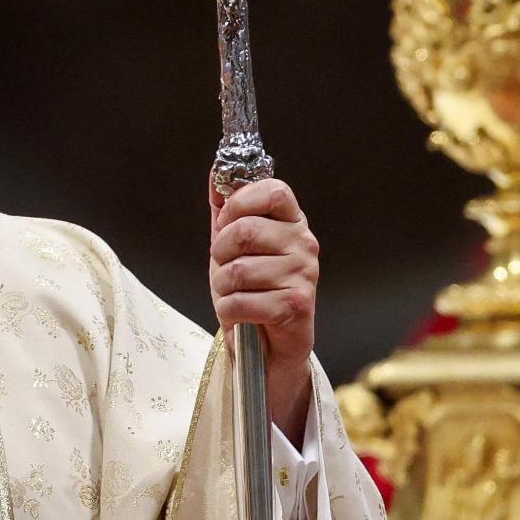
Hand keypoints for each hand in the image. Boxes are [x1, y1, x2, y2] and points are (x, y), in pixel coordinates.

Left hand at [208, 177, 317, 433]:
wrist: (268, 347)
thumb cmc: (251, 291)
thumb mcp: (232, 247)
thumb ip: (225, 211)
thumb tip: (215, 171)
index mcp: (292, 223)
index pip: (274, 190)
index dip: (239, 203)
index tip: (226, 223)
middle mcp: (304, 244)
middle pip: (244, 230)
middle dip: (220, 254)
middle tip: (226, 270)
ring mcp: (304, 275)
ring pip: (237, 270)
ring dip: (223, 288)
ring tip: (236, 295)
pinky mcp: (296, 307)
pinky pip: (240, 301)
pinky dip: (228, 311)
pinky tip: (240, 315)